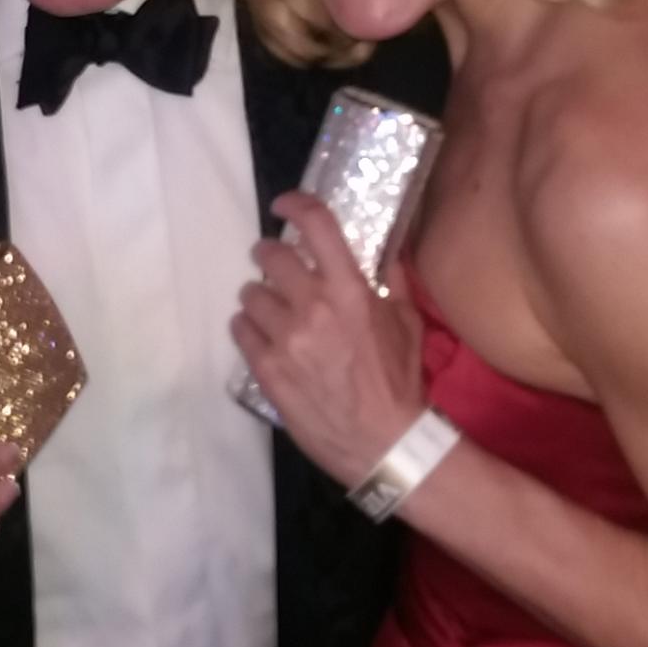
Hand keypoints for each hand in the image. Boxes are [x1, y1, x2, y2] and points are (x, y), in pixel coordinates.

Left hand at [231, 192, 425, 486]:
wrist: (384, 441)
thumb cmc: (399, 381)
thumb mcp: (407, 322)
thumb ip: (394, 280)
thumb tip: (386, 248)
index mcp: (351, 290)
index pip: (315, 226)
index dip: (294, 205)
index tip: (283, 205)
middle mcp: (314, 307)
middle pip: (271, 257)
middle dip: (269, 256)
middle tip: (273, 264)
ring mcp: (286, 338)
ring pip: (250, 294)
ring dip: (258, 296)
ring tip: (269, 307)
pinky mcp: (267, 368)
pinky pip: (240, 330)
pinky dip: (247, 327)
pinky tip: (260, 333)